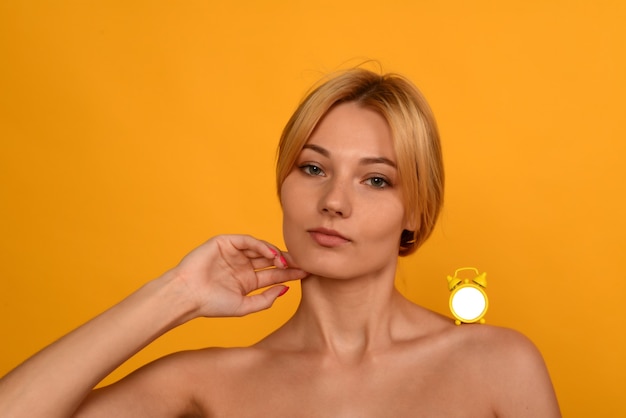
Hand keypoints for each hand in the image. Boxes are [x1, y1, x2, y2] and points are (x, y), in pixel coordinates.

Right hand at [169, 235, 306, 318]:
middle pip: (271, 260)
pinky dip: (261, 245)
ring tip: (287, 261)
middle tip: (304, 263)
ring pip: (261, 249)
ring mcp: (235, 253)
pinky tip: (271, 254)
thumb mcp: (245, 307)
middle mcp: (243, 265)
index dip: (290, 274)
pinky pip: (248, 241)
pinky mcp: (225, 243)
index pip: (274, 275)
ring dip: (276, 253)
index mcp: (248, 281)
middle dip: (288, 261)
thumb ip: (266, 299)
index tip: (307, 274)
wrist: (188, 296)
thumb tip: (285, 289)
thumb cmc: (212, 305)